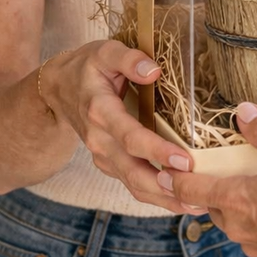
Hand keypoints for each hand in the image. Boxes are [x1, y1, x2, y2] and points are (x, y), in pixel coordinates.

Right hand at [44, 40, 192, 212]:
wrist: (57, 89)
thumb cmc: (87, 67)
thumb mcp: (105, 52)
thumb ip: (129, 59)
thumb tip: (154, 70)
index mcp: (100, 112)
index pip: (131, 137)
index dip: (157, 151)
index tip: (184, 160)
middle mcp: (100, 140)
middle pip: (133, 172)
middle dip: (165, 186)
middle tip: (198, 194)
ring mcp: (103, 156)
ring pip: (134, 185)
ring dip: (164, 199)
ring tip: (198, 205)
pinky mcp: (110, 164)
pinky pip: (133, 184)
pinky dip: (157, 196)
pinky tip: (183, 200)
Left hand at [165, 103, 256, 256]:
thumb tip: (242, 111)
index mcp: (234, 200)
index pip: (187, 189)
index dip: (173, 175)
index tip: (165, 161)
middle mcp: (237, 225)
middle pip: (209, 202)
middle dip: (208, 183)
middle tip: (213, 160)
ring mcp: (255, 242)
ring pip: (233, 216)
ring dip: (236, 198)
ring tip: (251, 176)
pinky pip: (256, 228)